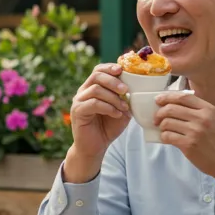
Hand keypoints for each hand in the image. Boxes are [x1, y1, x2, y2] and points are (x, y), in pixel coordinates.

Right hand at [64, 62, 132, 181]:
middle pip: (96, 76)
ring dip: (114, 97)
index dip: (110, 67)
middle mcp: (83, 92)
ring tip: (124, 107)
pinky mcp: (78, 112)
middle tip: (126, 90)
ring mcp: (78, 101)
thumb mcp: (121, 109)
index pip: (98, 70)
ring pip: (96, 89)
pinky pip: (93, 103)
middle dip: (114, 81)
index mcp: (92, 88)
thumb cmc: (108, 127)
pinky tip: (116, 114)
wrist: (96, 147)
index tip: (123, 70)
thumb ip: (125, 97)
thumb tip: (136, 86)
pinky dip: (108, 107)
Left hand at [154, 91, 214, 194]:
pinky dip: (164, 137)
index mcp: (209, 109)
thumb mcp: (214, 120)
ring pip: (166, 122)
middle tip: (156, 120)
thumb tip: (171, 106)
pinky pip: (167, 136)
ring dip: (162, 127)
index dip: (167, 97)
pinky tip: (168, 139)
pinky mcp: (189, 144)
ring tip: (165, 131)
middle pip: (171, 108)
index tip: (158, 100)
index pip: (183, 97)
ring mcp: (195, 131)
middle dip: (159, 113)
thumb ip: (197, 111)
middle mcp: (202, 118)